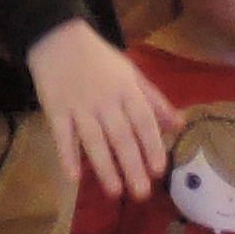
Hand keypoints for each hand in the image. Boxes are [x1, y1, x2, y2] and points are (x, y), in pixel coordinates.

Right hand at [26, 20, 176, 199]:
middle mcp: (105, 101)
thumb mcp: (132, 74)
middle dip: (132, 165)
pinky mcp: (55, 111)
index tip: (159, 170)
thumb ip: (155, 101)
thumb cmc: (100, 60)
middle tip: (141, 193)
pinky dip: (67, 156)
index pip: (143, 121)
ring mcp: (79, 107)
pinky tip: (74, 177)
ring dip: (104, 167)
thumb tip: (179, 126)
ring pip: (93, 140)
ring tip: (114, 191)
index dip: (151, 146)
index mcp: (127, 90)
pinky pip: (62, 136)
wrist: (58, 40)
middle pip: (120, 136)